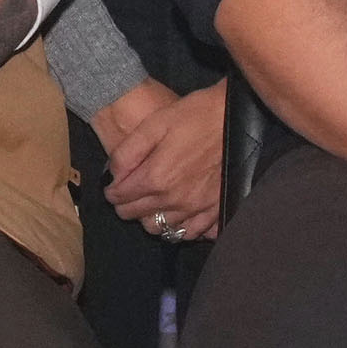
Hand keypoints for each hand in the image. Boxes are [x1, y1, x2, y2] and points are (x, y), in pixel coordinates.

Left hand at [102, 79, 226, 241]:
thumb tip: (113, 176)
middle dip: (126, 205)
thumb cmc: (194, 115)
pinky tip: (178, 214)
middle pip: (136, 217)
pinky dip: (180, 228)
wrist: (234, 115)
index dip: (111, 191)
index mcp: (155, 178)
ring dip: (151, 217)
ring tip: (153, 202)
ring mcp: (197, 208)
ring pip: (161, 229)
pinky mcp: (215, 208)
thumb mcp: (153, 124)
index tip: (114, 184)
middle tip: (130, 192)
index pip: (119, 199)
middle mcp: (174, 200)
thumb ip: (127, 153)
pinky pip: (191, 232)